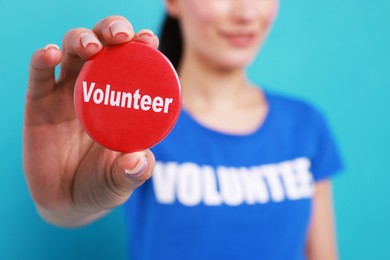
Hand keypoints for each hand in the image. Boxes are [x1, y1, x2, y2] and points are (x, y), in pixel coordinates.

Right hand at [23, 16, 158, 226]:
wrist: (68, 202)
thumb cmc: (103, 185)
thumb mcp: (121, 180)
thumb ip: (133, 173)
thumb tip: (140, 161)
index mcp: (122, 101)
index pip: (134, 64)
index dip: (142, 47)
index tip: (151, 40)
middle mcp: (97, 90)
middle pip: (104, 47)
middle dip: (112, 31)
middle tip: (120, 35)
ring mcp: (67, 94)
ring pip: (73, 52)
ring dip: (81, 39)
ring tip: (90, 46)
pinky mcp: (39, 103)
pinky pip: (40, 75)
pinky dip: (43, 59)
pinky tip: (51, 53)